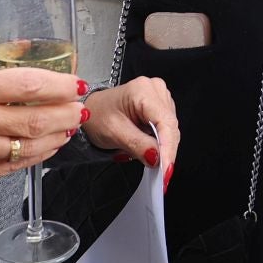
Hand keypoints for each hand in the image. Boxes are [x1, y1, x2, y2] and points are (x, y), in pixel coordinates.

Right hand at [0, 69, 86, 207]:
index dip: (59, 84)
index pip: (27, 84)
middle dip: (67, 113)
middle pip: (36, 118)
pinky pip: (16, 166)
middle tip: (81, 108)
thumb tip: (32, 86)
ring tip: (71, 126)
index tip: (76, 83)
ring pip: (31, 145)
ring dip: (58, 136)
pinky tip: (49, 146)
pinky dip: (38, 155)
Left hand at [82, 76, 183, 190]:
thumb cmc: (98, 116)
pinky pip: (166, 127)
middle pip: (170, 126)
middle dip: (166, 150)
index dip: (168, 147)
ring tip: (151, 159)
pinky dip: (161, 141)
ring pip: (170, 128)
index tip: (166, 170)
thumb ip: (137, 144)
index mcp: (143, 90)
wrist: (93, 111)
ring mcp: (159, 95)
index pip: (165, 122)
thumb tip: (157, 158)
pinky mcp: (160, 105)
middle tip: (162, 174)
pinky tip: (152, 148)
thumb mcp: (114, 133)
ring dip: (164, 147)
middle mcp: (155, 89)